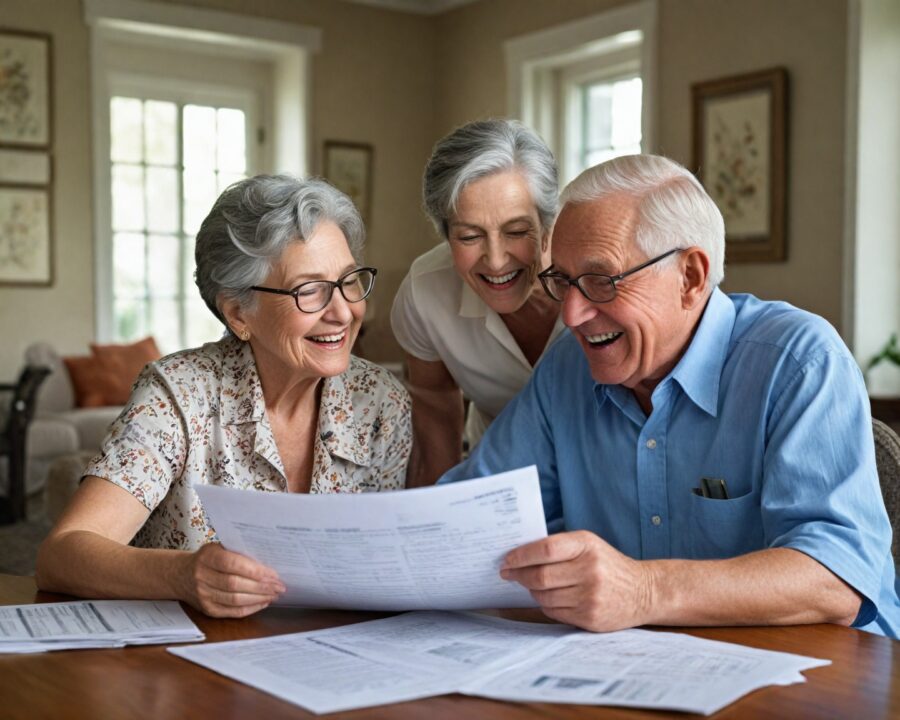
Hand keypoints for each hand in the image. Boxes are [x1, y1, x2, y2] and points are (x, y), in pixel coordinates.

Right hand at [179, 543, 285, 617]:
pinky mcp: (208, 610)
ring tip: (274, 594)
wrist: (181, 575)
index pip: (232, 564)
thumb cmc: (208, 559)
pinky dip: (251, 608)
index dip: (255, 570)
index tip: (273, 574)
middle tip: (279, 586)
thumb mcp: (218, 548)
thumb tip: (268, 561)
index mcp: (207, 557)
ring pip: (235, 600)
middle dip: (262, 586)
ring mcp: (204, 596)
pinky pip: (233, 612)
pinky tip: (263, 602)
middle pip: (235, 584)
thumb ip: (238, 552)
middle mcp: (202, 577)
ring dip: (259, 598)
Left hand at [500, 531, 651, 631]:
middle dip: (519, 575)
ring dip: (532, 591)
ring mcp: (591, 596)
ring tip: (531, 584)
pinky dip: (545, 604)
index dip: (521, 555)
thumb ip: (559, 547)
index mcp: (586, 546)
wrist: (643, 592)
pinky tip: (549, 597)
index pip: (546, 549)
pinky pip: (554, 612)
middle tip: (508, 573)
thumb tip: (519, 556)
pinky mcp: (590, 618)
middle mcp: (590, 570)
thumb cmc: (607, 565)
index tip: (507, 559)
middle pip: (540, 576)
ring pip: (544, 596)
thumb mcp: (588, 545)